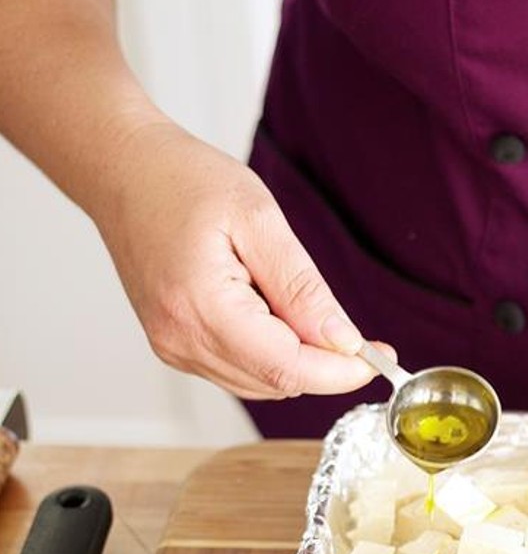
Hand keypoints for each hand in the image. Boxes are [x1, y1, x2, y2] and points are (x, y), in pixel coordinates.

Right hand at [93, 122, 378, 399]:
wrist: (122, 170)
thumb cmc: (182, 180)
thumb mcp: (259, 220)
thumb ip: (302, 288)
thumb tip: (343, 341)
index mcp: (200, 308)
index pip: (288, 369)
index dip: (341, 372)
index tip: (379, 357)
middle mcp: (181, 338)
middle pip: (278, 382)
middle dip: (326, 366)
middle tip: (357, 333)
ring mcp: (174, 346)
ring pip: (262, 382)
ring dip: (299, 360)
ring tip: (296, 303)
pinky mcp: (175, 344)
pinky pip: (239, 369)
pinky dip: (271, 353)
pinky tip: (271, 312)